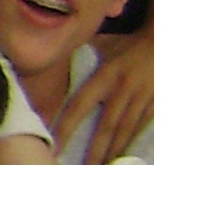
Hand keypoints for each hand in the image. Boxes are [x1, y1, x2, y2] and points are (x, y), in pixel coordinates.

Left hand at [52, 31, 153, 163]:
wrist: (164, 42)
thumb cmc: (126, 45)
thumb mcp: (101, 46)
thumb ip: (78, 57)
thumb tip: (51, 63)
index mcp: (105, 77)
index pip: (80, 106)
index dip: (67, 128)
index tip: (55, 146)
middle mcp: (122, 91)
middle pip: (106, 128)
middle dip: (94, 153)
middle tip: (81, 172)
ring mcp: (141, 100)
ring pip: (124, 133)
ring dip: (112, 154)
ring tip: (99, 171)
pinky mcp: (155, 106)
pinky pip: (140, 130)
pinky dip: (129, 145)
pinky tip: (122, 159)